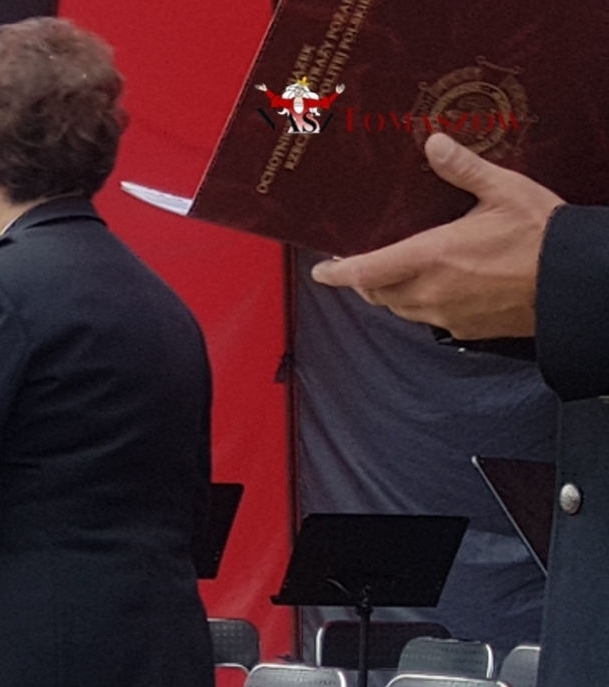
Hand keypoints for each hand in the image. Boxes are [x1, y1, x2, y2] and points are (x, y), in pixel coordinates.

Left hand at [309, 132, 563, 338]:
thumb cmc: (544, 236)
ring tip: (392, 272)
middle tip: (358, 264)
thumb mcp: (505, 191)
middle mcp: (432, 292)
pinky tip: (434, 286)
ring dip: (389, 293)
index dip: (336, 273)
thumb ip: (464, 170)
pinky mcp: (467, 330)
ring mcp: (448, 315)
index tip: (320, 270)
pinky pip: (429, 319)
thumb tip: (433, 145)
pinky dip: (419, 304)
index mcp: (431, 258)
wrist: (577, 282)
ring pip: (400, 309)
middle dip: (362, 281)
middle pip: (377, 293)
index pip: (365, 272)